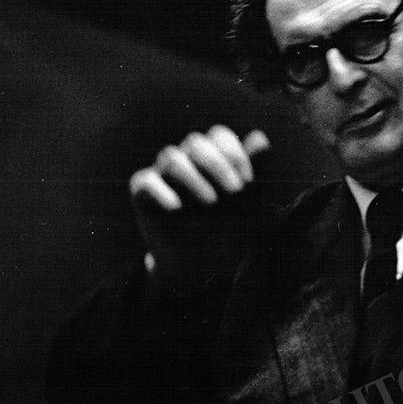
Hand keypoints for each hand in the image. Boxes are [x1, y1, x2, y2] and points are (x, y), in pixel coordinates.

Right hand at [129, 126, 270, 275]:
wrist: (204, 266)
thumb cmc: (229, 229)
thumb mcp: (250, 205)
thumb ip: (255, 172)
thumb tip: (260, 138)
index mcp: (213, 156)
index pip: (220, 137)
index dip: (235, 154)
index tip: (249, 182)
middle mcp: (187, 160)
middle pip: (196, 143)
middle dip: (218, 166)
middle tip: (235, 192)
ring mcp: (163, 175)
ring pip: (172, 158)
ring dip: (195, 179)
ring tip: (212, 204)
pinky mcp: (142, 195)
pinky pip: (145, 182)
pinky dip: (162, 194)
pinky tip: (178, 210)